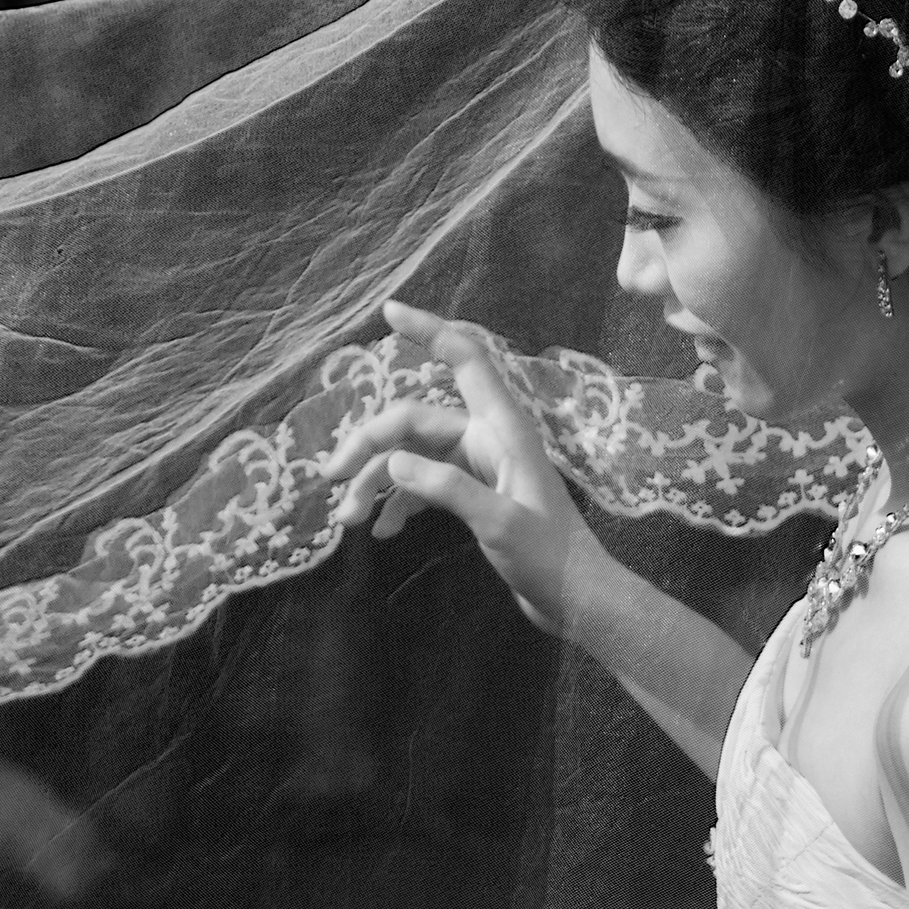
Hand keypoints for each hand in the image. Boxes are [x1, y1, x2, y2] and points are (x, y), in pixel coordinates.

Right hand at [324, 299, 601, 636]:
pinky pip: (424, 485)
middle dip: (370, 445)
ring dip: (378, 481)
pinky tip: (382, 532)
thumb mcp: (497, 521)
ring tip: (349, 520)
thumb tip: (392, 462)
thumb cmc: (547, 555)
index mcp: (503, 429)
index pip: (465, 361)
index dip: (430, 331)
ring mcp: (480, 466)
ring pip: (413, 456)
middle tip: (333, 480)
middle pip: (416, 420)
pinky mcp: (475, 496)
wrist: (575, 597)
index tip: (389, 311)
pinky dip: (400, 503)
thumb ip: (448, 488)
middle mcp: (488, 438)